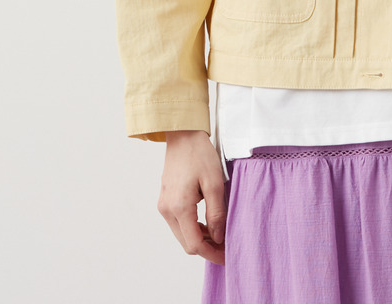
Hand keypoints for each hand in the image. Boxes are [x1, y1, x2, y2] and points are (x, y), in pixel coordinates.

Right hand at [157, 130, 226, 265]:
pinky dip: (192, 228)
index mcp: (179, 207)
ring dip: (200, 238)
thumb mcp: (214, 182)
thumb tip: (218, 237)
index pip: (194, 244)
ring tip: (220, 235)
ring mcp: (164, 205)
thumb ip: (216, 213)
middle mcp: (167, 210)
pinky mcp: (165, 200)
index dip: (211, 254)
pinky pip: (178, 223)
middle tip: (226, 247)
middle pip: (186, 243)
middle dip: (207, 249)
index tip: (227, 256)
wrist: (182, 135)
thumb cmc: (200, 154)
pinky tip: (207, 223)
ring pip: (182, 235)